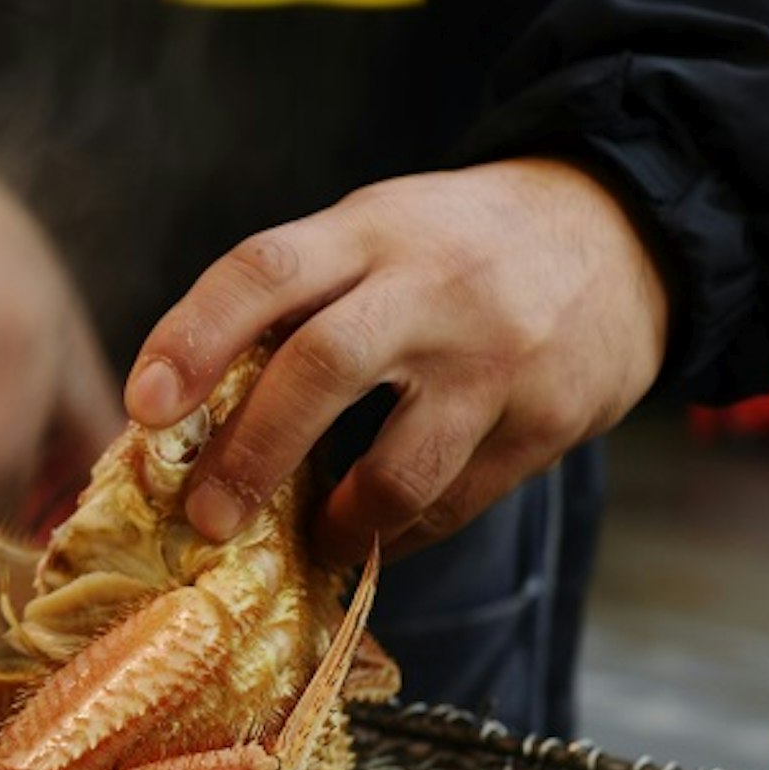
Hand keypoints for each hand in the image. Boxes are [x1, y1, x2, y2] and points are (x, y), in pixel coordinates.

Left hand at [127, 159, 670, 564]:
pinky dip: (404, 533)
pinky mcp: (549, 420)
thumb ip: (299, 294)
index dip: (193, 336)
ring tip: (308, 542)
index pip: (263, 271)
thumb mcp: (380, 227)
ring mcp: (496, 359)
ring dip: (338, 521)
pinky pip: (458, 502)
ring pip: (400, 465)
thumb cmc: (461, 242)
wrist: (624, 231)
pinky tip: (376, 537)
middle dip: (251, 453)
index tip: (144, 407)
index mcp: (370, 230)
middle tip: (206, 516)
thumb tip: (187, 401)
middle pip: (321, 367)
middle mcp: (431, 286)